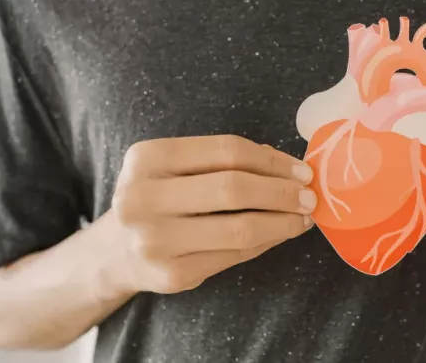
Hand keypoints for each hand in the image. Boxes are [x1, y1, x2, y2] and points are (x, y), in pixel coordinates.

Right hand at [108, 135, 316, 294]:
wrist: (116, 251)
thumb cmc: (160, 198)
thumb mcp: (177, 167)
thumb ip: (224, 161)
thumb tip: (287, 166)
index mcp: (147, 158)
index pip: (227, 151)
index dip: (272, 161)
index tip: (301, 169)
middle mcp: (143, 198)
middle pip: (233, 188)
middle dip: (282, 192)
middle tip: (309, 196)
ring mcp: (155, 240)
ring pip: (239, 228)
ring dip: (282, 222)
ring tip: (302, 218)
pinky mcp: (171, 275)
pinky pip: (234, 256)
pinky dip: (266, 243)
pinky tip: (278, 234)